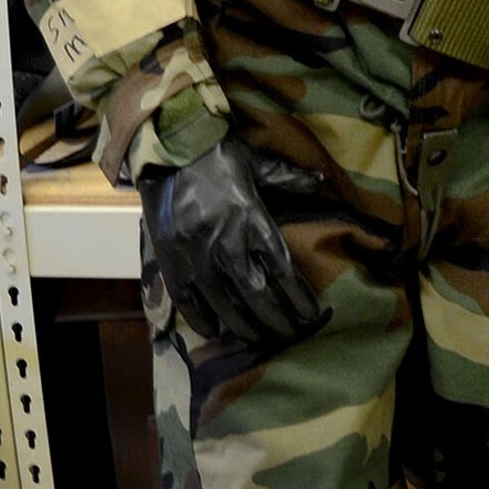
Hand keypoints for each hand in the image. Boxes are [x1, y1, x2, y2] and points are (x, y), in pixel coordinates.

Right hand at [139, 138, 323, 342]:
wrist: (166, 149)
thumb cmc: (216, 155)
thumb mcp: (256, 162)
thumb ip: (288, 178)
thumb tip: (322, 181)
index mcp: (251, 218)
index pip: (282, 268)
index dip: (298, 296)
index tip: (311, 315)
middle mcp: (226, 241)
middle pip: (257, 293)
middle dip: (277, 319)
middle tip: (292, 336)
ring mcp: (196, 254)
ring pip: (224, 302)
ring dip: (245, 325)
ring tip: (261, 339)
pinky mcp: (170, 259)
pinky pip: (187, 299)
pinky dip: (201, 318)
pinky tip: (215, 331)